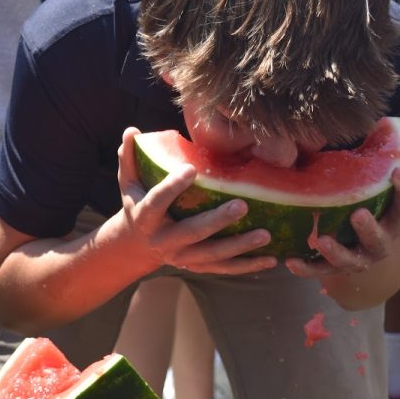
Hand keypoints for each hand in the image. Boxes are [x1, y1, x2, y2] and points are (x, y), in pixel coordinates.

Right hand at [108, 127, 277, 274]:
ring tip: (265, 234)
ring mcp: (182, 258)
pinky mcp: (197, 267)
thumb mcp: (128, 183)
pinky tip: (271, 259)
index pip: (157, 202)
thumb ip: (129, 157)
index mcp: (145, 218)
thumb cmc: (137, 204)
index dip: (172, 187)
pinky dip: (247, 265)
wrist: (135, 246)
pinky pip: (224, 268)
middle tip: (242, 205)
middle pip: (192, 233)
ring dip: (240, 246)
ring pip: (213, 255)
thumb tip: (132, 130)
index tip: (191, 168)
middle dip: (217, 221)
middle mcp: (164, 242)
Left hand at [286, 164, 399, 279]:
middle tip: (358, 214)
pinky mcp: (334, 269)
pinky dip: (306, 268)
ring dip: (336, 252)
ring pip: (349, 261)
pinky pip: (319, 271)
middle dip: (369, 229)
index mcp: (392, 224)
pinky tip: (290, 262)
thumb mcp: (379, 194)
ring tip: (321, 241)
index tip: (397, 171)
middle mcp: (379, 245)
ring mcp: (357, 260)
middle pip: (379, 240)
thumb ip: (386, 175)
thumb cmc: (370, 208)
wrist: (362, 250)